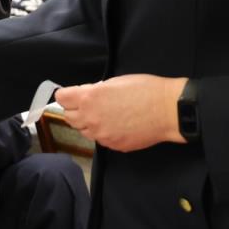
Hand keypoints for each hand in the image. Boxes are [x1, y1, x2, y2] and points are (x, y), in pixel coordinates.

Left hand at [54, 74, 185, 151]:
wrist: (167, 110)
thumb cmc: (144, 89)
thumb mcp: (114, 82)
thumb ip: (94, 91)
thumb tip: (85, 96)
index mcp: (89, 98)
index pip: (61, 98)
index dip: (66, 95)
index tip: (70, 94)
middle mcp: (91, 118)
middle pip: (68, 117)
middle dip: (74, 110)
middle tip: (87, 104)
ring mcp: (102, 135)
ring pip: (84, 131)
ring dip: (88, 123)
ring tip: (104, 115)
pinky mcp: (114, 145)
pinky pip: (101, 139)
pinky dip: (104, 133)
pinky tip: (117, 125)